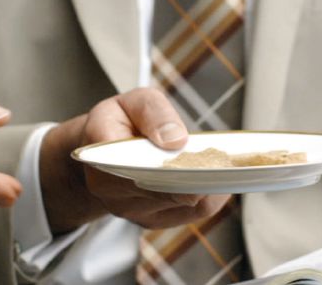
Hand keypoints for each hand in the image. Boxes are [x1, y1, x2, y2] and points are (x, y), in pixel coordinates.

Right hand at [39, 88, 230, 233]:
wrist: (104, 154)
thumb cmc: (120, 123)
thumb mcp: (133, 102)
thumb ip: (153, 113)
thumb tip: (176, 140)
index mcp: (101, 155)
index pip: (137, 165)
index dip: (171, 163)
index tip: (195, 151)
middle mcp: (111, 191)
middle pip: (168, 190)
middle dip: (198, 172)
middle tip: (221, 155)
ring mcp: (131, 211)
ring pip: (186, 203)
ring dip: (208, 183)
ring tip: (219, 162)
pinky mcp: (153, 220)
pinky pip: (193, 213)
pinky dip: (210, 193)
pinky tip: (214, 176)